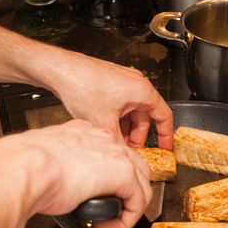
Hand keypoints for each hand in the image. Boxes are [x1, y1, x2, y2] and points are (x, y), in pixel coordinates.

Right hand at [12, 119, 152, 227]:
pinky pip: (138, 202)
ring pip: (141, 183)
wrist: (24, 168)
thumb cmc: (23, 166)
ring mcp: (116, 154)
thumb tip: (57, 184)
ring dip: (130, 205)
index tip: (96, 191)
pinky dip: (126, 219)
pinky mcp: (123, 174)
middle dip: (128, 189)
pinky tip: (109, 225)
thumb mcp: (43, 159)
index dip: (108, 176)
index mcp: (83, 132)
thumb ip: (57, 166)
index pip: (109, 152)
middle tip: (113, 207)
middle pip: (132, 165)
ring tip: (111, 219)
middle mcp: (103, 139)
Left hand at [41, 51, 173, 149]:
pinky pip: (120, 105)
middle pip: (145, 116)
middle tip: (131, 151)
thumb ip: (119, 144)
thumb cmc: (82, 85)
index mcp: (143, 91)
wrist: (60, 70)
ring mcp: (123, 82)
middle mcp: (136, 84)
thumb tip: (125, 157)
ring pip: (131, 112)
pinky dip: (117, 118)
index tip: (165, 147)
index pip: (164, 116)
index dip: (166, 135)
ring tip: (115, 141)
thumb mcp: (104, 124)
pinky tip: (105, 128)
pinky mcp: (110, 82)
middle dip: (138, 136)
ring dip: (125, 128)